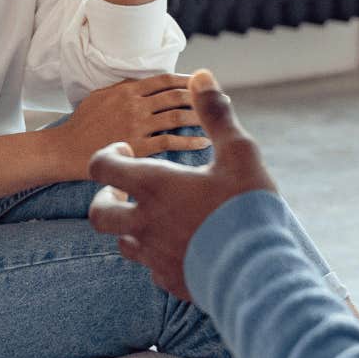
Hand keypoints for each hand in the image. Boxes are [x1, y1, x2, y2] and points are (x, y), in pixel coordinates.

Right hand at [52, 73, 211, 179]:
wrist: (65, 149)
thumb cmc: (83, 123)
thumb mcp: (102, 96)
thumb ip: (126, 88)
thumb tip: (148, 83)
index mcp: (128, 88)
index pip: (165, 79)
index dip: (189, 80)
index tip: (206, 82)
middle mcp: (135, 104)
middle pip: (176, 96)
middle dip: (203, 97)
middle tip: (224, 100)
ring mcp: (137, 125)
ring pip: (177, 116)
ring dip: (201, 118)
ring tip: (217, 122)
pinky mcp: (137, 147)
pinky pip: (170, 141)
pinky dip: (190, 141)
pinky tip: (203, 142)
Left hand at [87, 69, 277, 301]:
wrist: (259, 273)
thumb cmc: (247, 207)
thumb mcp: (238, 152)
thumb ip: (215, 114)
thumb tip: (202, 76)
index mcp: (154, 187)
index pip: (102, 167)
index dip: (107, 155)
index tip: (126, 150)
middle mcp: (144, 223)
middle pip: (99, 213)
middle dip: (105, 198)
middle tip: (126, 189)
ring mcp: (154, 257)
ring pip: (123, 242)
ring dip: (131, 227)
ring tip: (156, 217)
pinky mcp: (170, 282)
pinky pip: (151, 268)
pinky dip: (157, 255)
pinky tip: (180, 247)